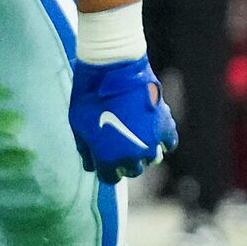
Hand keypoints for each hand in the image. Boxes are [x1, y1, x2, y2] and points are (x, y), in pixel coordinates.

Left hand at [70, 56, 176, 183]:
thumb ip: (85, 148)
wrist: (112, 67)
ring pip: (151, 159)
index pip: (110, 178)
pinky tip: (153, 131)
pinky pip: (169, 143)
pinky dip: (162, 140)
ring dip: (144, 151)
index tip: (106, 159)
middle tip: (120, 143)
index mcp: (107, 158)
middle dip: (125, 160)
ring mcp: (150, 142)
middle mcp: (131, 156)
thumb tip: (91, 164)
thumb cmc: (89, 94)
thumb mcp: (77, 124)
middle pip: (132, 170)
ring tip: (136, 133)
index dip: (107, 169)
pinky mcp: (165, 126)